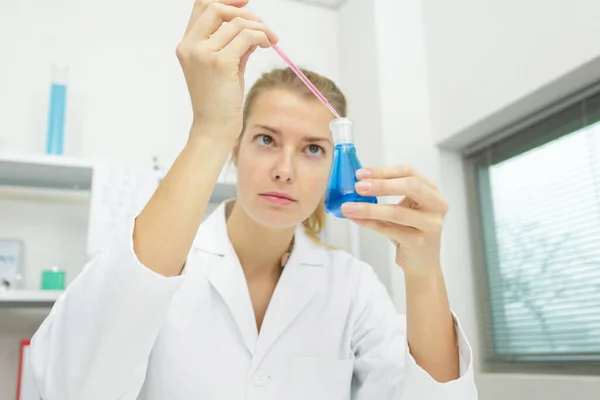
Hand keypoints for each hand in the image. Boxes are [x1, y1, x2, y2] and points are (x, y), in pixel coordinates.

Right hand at [176, 0, 277, 138]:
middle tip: (262, 27)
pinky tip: (268, 45)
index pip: (202, 5)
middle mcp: (191, 46)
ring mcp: (203, 54)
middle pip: (216, 7)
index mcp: (187, 45)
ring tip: (270, 40)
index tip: (246, 2)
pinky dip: (261, 37)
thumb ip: (234, 45)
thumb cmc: (219, 103)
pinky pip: (246, 36)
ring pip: (236, 22)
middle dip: (244, 12)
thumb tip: (251, 28)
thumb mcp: (226, 68)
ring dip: (259, 27)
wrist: (213, 129)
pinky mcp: (220, 63)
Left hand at [341, 165, 448, 275]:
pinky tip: (356, 219)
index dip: (383, 171)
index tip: (361, 173)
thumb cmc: (410, 231)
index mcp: (432, 192)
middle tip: (358, 187)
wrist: (422, 264)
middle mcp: (436, 206)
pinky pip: (389, 230)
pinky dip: (369, 223)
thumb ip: (387, 194)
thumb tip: (358, 183)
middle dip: (381, 185)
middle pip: (410, 186)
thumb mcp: (404, 208)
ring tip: (348, 207)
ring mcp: (430, 225)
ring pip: (397, 212)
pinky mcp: (419, 242)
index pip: (408, 172)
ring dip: (369, 208)